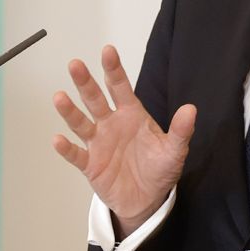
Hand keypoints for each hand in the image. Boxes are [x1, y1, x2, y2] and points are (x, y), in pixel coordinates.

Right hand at [52, 45, 197, 236]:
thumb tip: (191, 109)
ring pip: (81, 123)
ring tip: (59, 97)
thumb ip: (181, 130)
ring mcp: (98, 143)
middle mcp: (110, 124)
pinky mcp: (90, 165)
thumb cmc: (159, 169)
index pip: (120, 88)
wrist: (147, 199)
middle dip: (85, 82)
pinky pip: (76, 155)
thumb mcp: (174, 150)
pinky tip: (58, 140)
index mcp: (130, 115)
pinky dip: (66, 148)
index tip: (107, 51)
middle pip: (95, 99)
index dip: (113, 69)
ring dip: (70, 111)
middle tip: (75, 65)